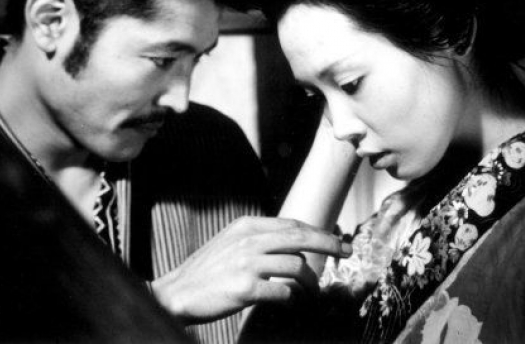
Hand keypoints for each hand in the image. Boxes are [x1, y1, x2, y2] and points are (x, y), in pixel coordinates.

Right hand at [150, 216, 351, 323]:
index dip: (319, 231)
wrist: (177, 293)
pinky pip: (283, 291)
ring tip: (312, 291)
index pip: (293, 224)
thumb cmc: (207, 270)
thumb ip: (259, 238)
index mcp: (247, 226)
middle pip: (301, 237)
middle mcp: (249, 240)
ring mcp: (247, 263)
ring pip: (297, 266)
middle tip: (346, 252)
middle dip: (329, 243)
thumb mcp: (231, 242)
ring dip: (311, 281)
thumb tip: (294, 243)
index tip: (338, 240)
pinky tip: (289, 300)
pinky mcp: (245, 288)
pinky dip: (291, 297)